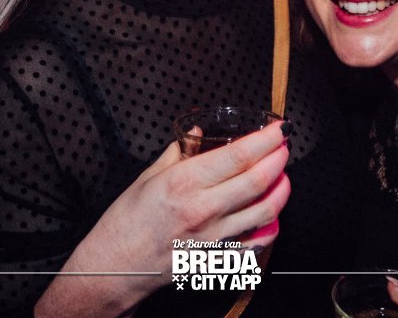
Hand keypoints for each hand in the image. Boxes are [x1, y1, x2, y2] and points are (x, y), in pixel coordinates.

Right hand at [35, 123, 289, 317]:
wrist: (113, 268)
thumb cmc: (124, 225)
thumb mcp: (146, 178)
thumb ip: (177, 152)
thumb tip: (195, 133)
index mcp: (184, 183)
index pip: (238, 156)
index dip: (265, 140)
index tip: (277, 129)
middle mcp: (203, 210)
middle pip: (258, 181)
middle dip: (279, 159)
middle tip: (284, 145)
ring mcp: (213, 237)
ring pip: (264, 211)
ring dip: (281, 190)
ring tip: (283, 175)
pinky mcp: (217, 258)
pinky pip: (255, 242)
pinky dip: (269, 225)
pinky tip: (271, 213)